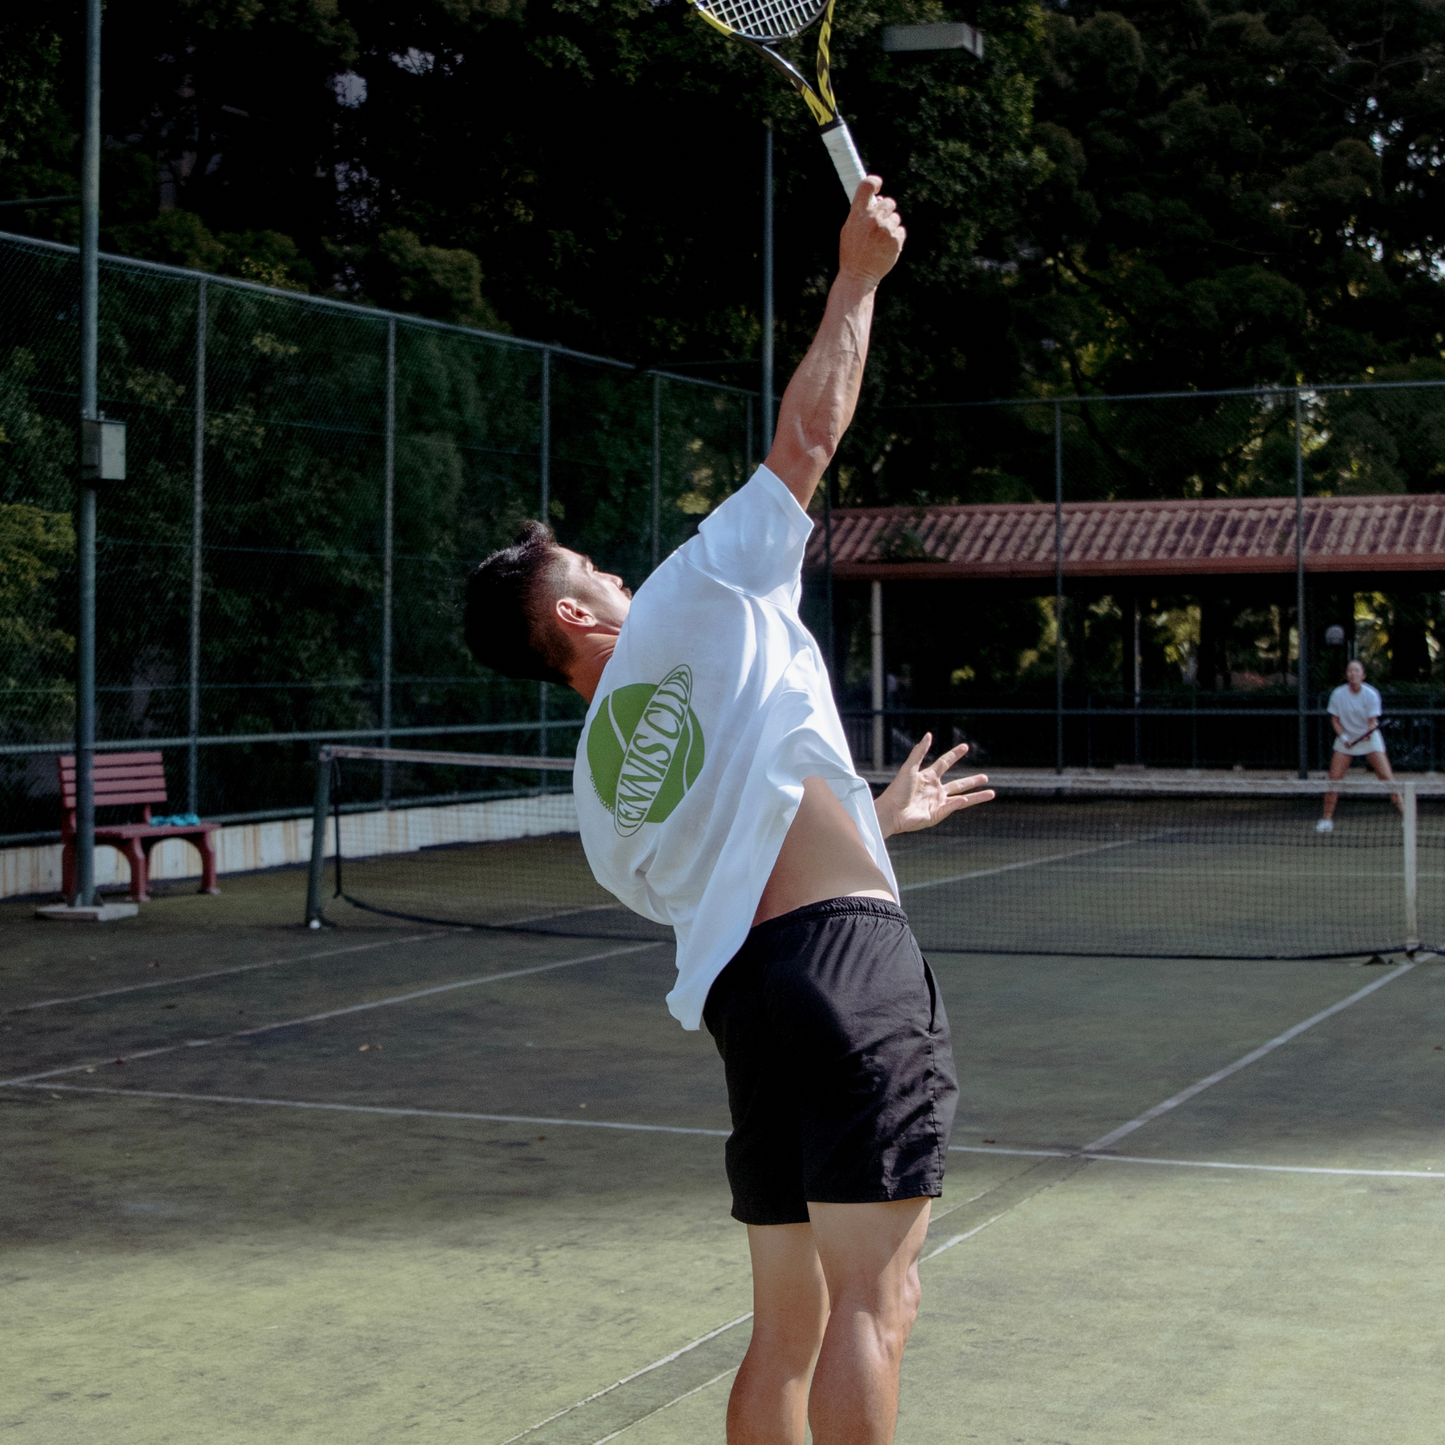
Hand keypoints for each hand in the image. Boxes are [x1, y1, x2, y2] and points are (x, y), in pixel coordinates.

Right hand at [838, 177, 904, 288]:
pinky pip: (900, 230)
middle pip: (888, 202)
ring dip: (890, 226)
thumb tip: (879, 199)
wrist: (859, 275)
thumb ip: (862, 213)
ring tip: (879, 241)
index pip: (867, 186)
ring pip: (895, 218)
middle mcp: (872, 219)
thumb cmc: (853, 252)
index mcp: (858, 214)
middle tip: (878, 225)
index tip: (878, 185)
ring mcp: (885, 229)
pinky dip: (895, 238)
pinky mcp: (896, 240)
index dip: (874, 182)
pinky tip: (885, 247)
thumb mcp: (850, 229)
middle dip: (885, 211)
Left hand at [874, 734, 993, 839]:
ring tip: (992, 793)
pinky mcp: (937, 815)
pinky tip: (964, 798)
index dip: (955, 754)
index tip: (965, 747)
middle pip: (959, 784)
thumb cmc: (897, 790)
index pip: (945, 763)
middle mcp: (935, 790)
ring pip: (962, 799)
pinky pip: (950, 808)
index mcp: (928, 777)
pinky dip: (957, 803)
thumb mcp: (909, 768)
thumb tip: (928, 735)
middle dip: (973, 781)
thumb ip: (919, 752)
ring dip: (977, 796)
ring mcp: (937, 803)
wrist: (890, 811)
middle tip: (986, 777)